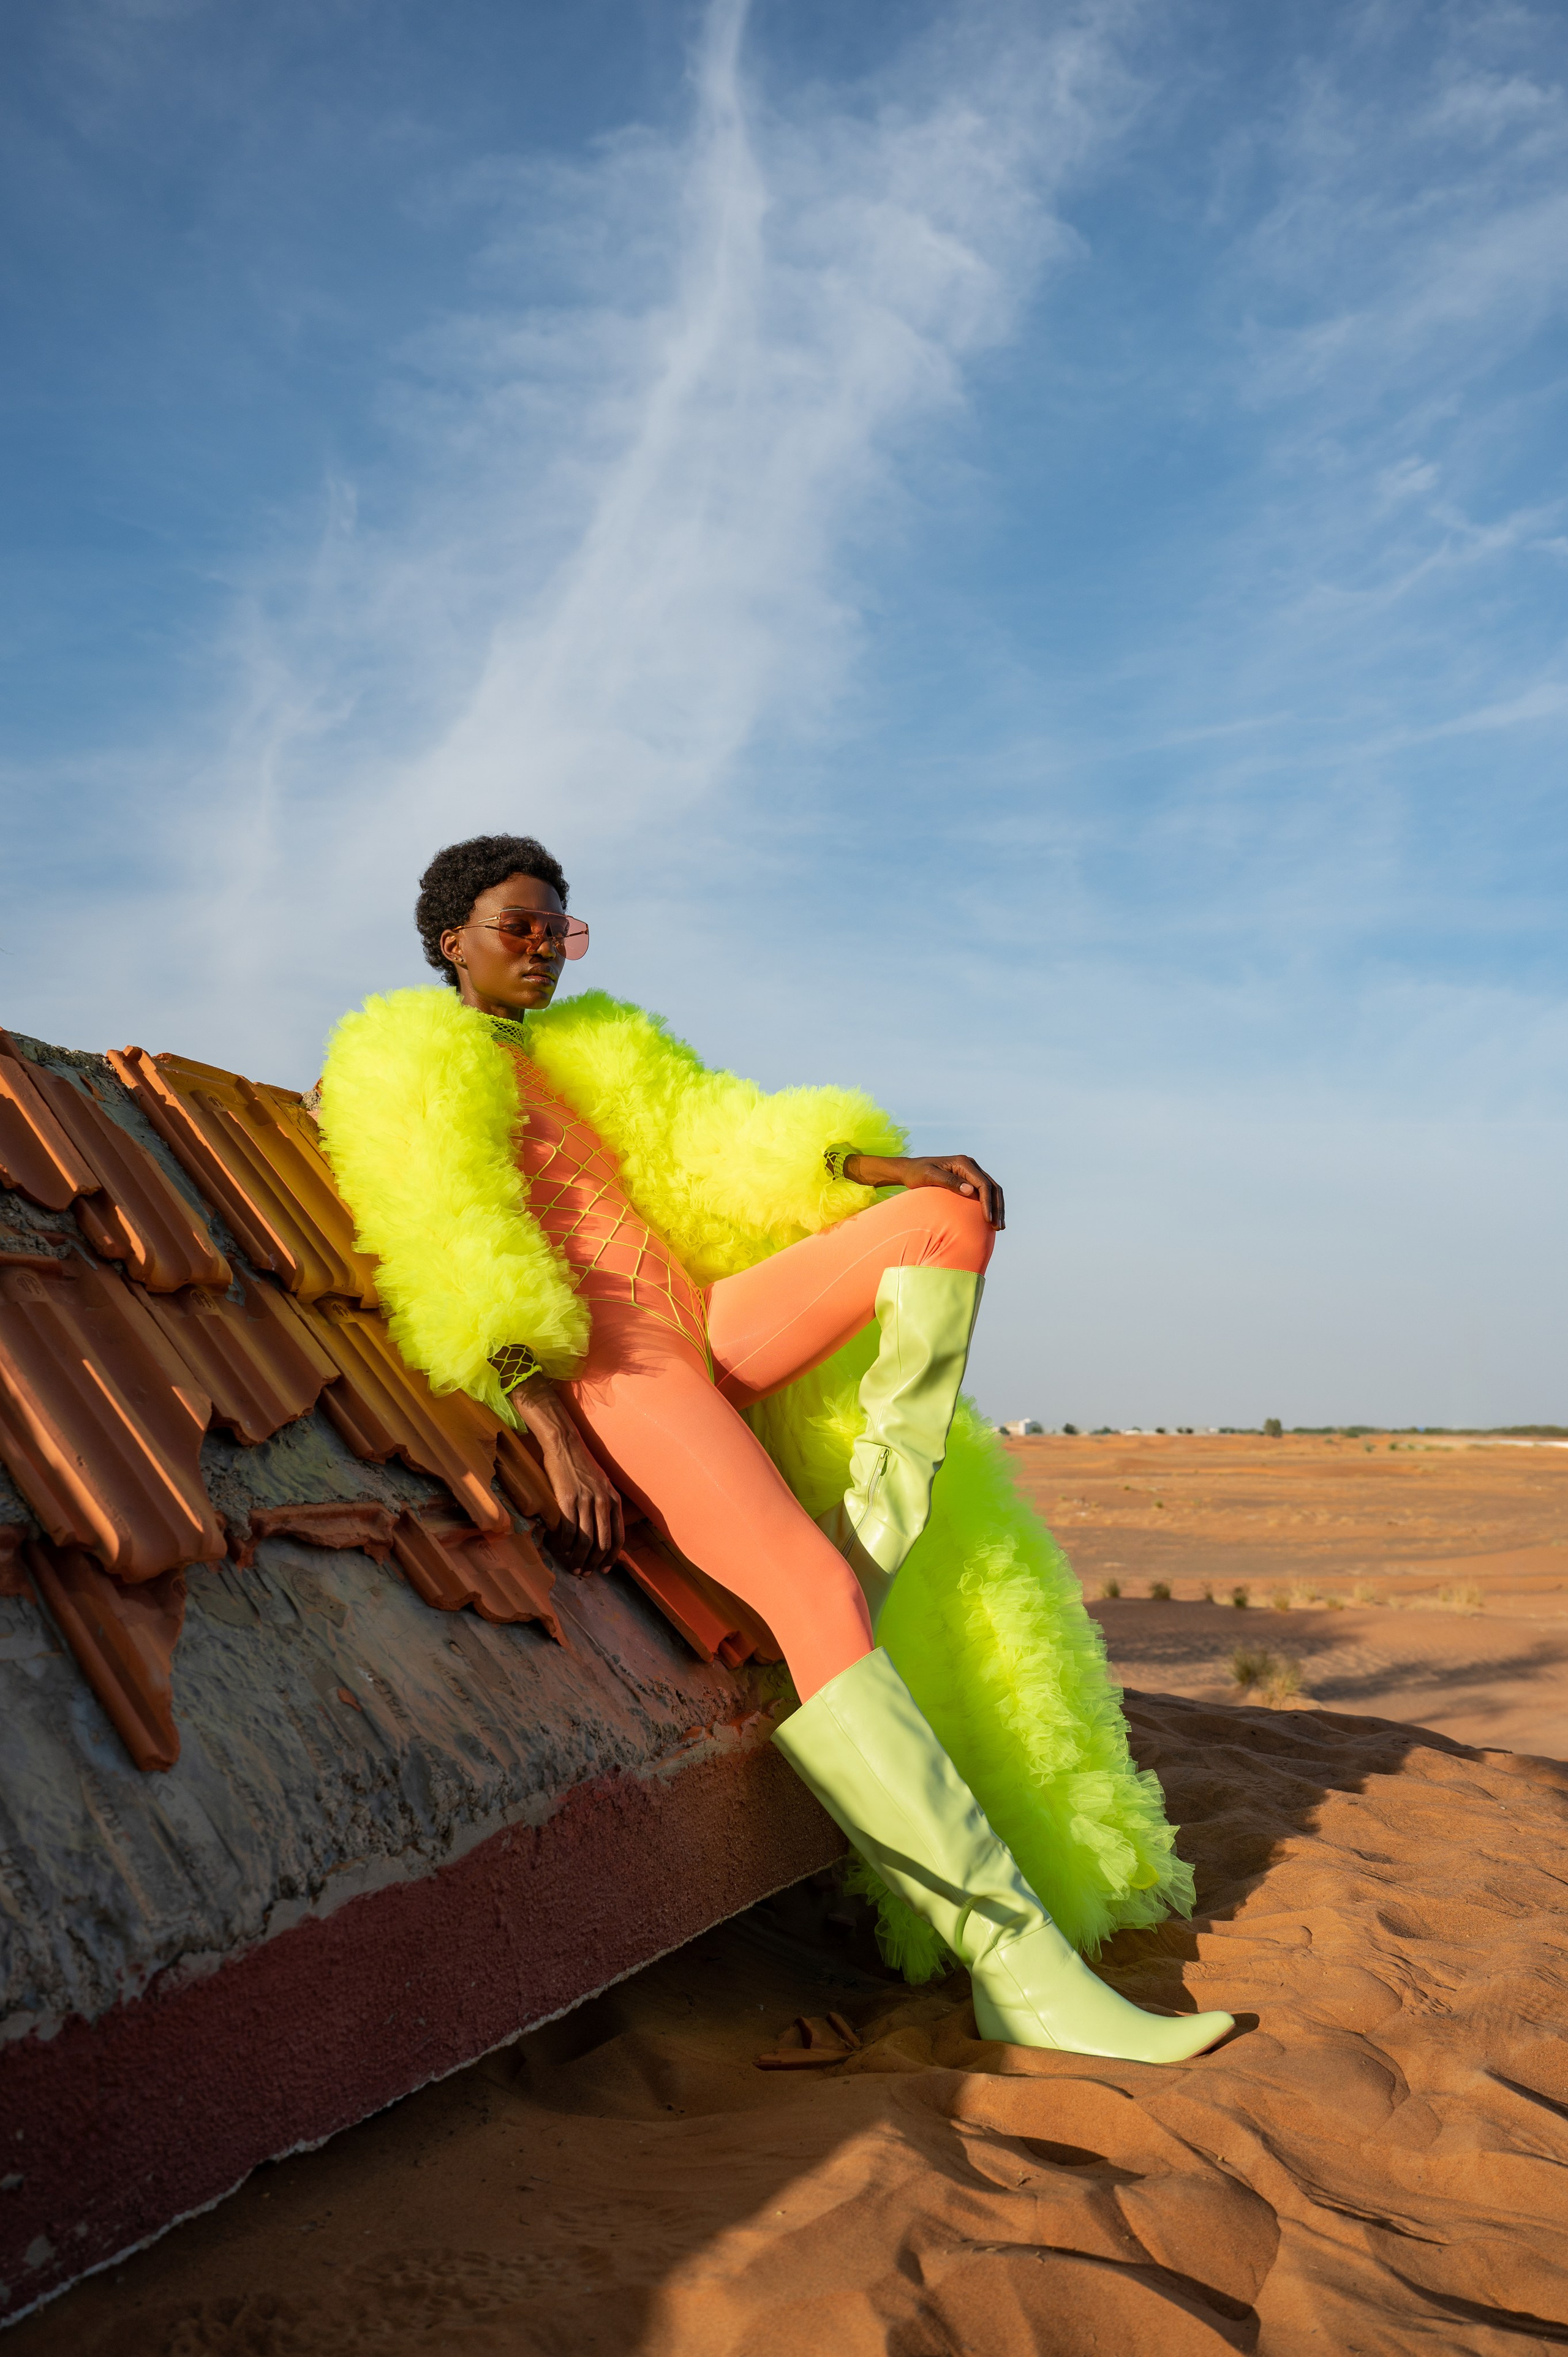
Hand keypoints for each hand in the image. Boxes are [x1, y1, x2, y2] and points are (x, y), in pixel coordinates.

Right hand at [510, 1377, 624, 1571]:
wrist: (565, 1444)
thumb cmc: (581, 1464)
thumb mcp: (602, 1483)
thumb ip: (605, 1504)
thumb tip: (602, 1528)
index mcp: (614, 1500)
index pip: (618, 1537)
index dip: (612, 1557)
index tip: (605, 1569)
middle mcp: (603, 1502)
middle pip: (602, 1543)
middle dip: (594, 1563)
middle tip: (585, 1574)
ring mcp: (585, 1502)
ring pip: (584, 1541)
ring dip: (578, 1559)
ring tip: (572, 1568)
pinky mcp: (567, 1500)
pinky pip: (567, 1530)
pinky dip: (563, 1545)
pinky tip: (558, 1550)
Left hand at [846, 1152, 1004, 1229]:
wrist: (910, 1169)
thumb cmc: (917, 1173)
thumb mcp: (930, 1176)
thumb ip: (949, 1182)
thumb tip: (971, 1191)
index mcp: (964, 1163)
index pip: (983, 1184)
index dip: (988, 1203)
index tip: (988, 1220)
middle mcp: (971, 1165)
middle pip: (992, 1187)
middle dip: (997, 1207)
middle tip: (998, 1227)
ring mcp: (971, 1172)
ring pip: (992, 1190)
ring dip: (997, 1208)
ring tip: (999, 1227)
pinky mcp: (969, 1179)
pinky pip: (985, 1192)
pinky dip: (990, 1205)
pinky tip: (990, 1219)